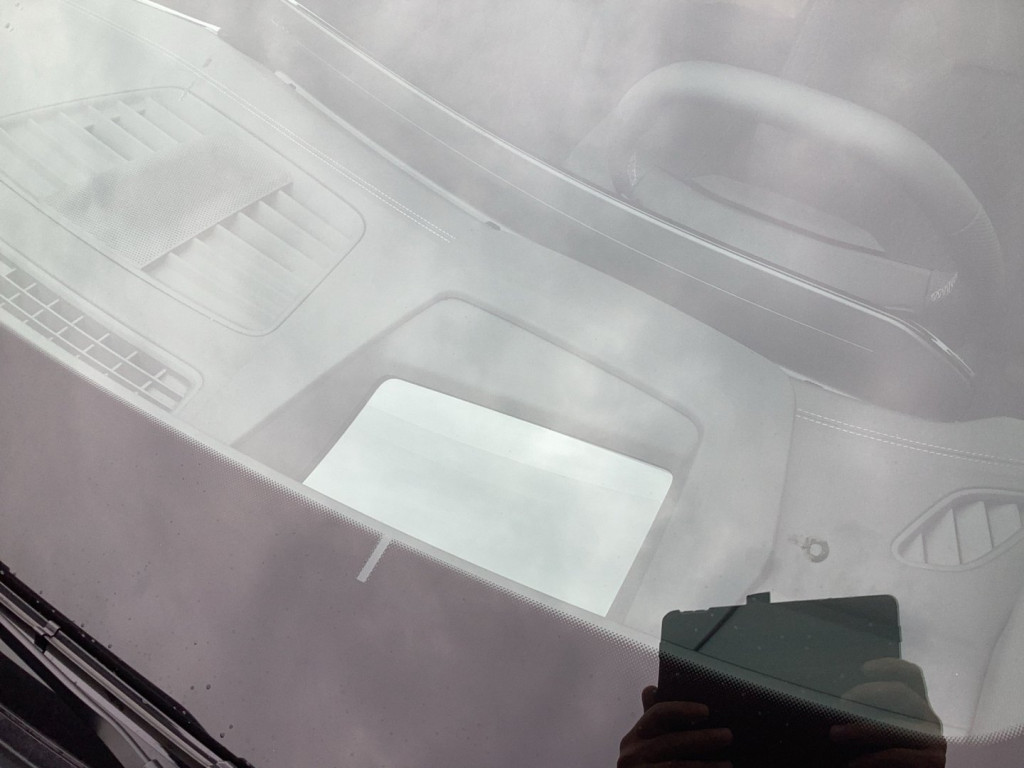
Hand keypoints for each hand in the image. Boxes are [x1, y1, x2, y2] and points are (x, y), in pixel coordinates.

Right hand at [618, 685, 732, 767]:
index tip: (706, 710)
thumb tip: (658, 689)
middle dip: (702, 738)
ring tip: (728, 764)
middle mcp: (633, 752)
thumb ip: (657, 719)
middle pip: (672, 741)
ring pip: (677, 766)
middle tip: (728, 735)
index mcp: (637, 735)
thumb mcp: (649, 742)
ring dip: (706, 765)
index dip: (681, 710)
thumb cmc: (650, 764)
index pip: (658, 714)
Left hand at [830, 659, 945, 767]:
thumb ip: (862, 710)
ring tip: (835, 734)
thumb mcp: (871, 727)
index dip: (890, 666)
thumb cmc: (875, 753)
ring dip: (861, 729)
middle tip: (842, 702)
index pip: (911, 675)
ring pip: (895, 725)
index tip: (864, 669)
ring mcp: (934, 740)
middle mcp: (929, 718)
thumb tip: (835, 694)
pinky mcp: (932, 761)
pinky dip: (871, 758)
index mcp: (916, 705)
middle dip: (867, 692)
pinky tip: (853, 763)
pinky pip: (896, 755)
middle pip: (901, 692)